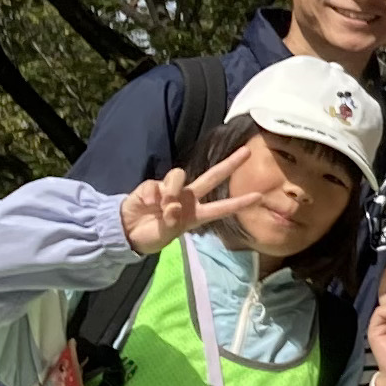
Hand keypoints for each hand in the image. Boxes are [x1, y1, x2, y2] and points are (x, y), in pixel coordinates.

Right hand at [120, 152, 244, 256]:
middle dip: (230, 164)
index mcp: (196, 214)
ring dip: (173, 190)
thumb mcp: (166, 234)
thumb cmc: (152, 234)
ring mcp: (171, 189)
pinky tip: (149, 203)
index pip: (221, 207)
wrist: (127, 231)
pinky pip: (158, 184)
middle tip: (247, 151)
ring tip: (164, 207)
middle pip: (212, 177)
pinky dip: (155, 194)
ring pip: (179, 176)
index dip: (239, 203)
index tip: (259, 196)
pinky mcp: (153, 185)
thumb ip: (172, 221)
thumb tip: (174, 205)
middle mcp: (188, 198)